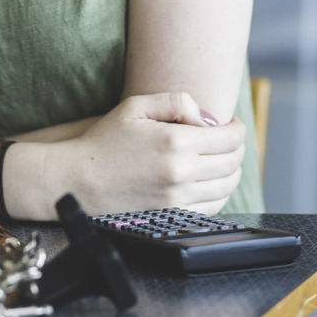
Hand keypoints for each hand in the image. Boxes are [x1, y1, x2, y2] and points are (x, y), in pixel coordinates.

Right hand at [65, 92, 245, 214]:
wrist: (79, 179)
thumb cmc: (105, 140)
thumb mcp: (135, 106)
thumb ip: (175, 101)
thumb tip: (206, 117)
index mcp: (176, 141)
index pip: (229, 137)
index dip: (236, 128)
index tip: (231, 122)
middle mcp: (182, 172)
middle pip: (233, 162)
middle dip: (237, 147)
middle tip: (228, 138)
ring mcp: (179, 198)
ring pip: (227, 186)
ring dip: (232, 170)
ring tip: (221, 158)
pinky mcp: (174, 215)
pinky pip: (213, 208)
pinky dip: (220, 193)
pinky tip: (210, 181)